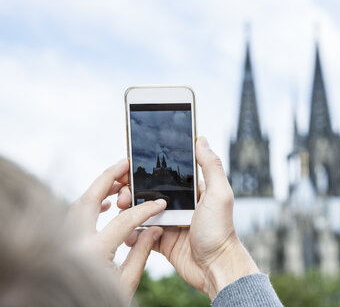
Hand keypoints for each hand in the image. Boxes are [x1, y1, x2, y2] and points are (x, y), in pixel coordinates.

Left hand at [67, 159, 166, 300]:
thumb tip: (154, 228)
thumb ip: (141, 252)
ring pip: (79, 203)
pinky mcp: (61, 243)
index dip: (145, 209)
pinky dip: (90, 203)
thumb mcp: (127, 283)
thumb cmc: (101, 303)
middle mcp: (74, 242)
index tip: (160, 203)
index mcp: (93, 252)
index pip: (124, 220)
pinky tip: (106, 203)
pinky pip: (74, 214)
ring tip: (119, 180)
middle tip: (125, 163)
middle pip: (90, 198)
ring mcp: (64, 241)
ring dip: (99, 188)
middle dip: (108, 177)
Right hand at [119, 137, 258, 299]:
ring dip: (128, 211)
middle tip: (122, 195)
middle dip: (131, 190)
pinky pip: (141, 234)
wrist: (215, 268)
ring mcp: (169, 222)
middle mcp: (178, 204)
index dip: (146, 169)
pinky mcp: (161, 241)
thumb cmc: (220, 230)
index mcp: (191, 190)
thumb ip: (211, 166)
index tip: (129, 167)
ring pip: (140, 212)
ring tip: (121, 211)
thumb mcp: (219, 194)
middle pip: (148, 192)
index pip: (165, 174)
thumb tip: (200, 139)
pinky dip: (131, 233)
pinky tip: (127, 232)